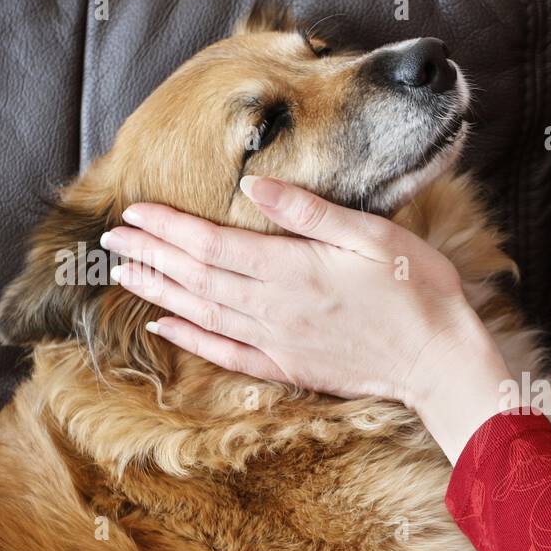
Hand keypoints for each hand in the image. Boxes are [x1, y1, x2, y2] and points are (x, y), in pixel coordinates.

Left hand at [101, 175, 513, 461]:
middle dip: (151, 256)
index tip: (133, 211)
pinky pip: (226, 353)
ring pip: (202, 313)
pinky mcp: (289, 365)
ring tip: (123, 274)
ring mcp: (279, 341)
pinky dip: (191, 338)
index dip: (168, 228)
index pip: (212, 244)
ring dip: (159, 291)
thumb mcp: (372, 235)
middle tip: (111, 239)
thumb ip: (310, 212)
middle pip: (196, 278)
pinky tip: (164, 326)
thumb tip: (254, 185)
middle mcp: (275, 308)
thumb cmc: (416, 289)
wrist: (440, 360)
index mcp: (293, 269)